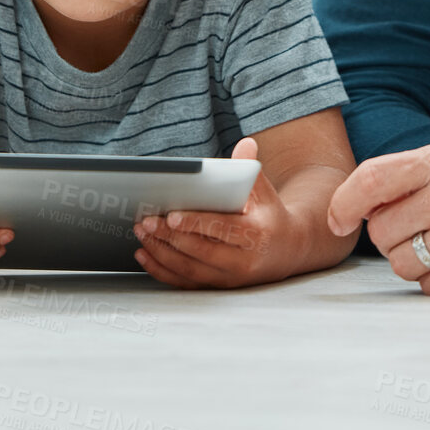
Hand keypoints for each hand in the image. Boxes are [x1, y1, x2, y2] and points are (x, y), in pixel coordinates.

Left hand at [133, 137, 299, 288]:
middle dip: (169, 237)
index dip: (196, 224)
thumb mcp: (264, 191)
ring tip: (142, 234)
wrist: (287, 251)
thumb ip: (249, 169)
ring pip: (189, 269)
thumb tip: (246, 144)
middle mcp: (244, 261)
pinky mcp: (217, 286)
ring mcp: (229, 278)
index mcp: (256, 234)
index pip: (222, 229)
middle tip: (146, 222)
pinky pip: (185, 282)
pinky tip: (145, 255)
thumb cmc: (268, 216)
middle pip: (200, 252)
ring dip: (161, 253)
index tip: (172, 216)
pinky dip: (162, 270)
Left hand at [327, 143, 429, 296]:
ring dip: (416, 263)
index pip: (372, 179)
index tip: (337, 221)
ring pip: (400, 263)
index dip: (344, 204)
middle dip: (393, 239)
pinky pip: (429, 287)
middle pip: (381, 230)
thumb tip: (354, 206)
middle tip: (426, 233)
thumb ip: (409, 178)